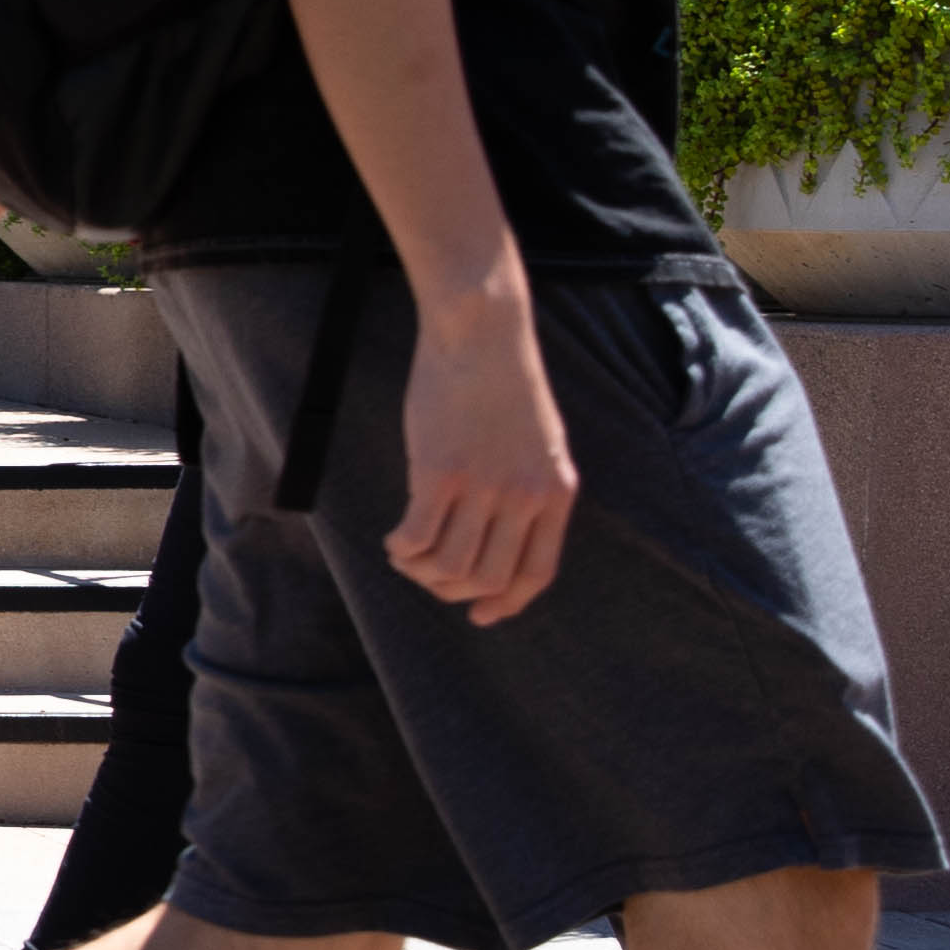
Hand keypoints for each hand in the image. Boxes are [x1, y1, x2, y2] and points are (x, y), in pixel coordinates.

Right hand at [386, 287, 574, 623]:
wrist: (484, 334)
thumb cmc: (503, 381)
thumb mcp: (537, 442)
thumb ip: (527, 487)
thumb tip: (499, 533)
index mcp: (556, 493)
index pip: (536, 573)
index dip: (506, 603)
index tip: (480, 615)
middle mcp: (525, 497)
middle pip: (488, 577)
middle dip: (452, 591)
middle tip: (427, 575)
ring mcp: (484, 487)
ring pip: (450, 566)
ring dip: (420, 571)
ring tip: (404, 553)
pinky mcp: (440, 472)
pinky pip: (418, 536)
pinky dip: (401, 549)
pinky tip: (393, 538)